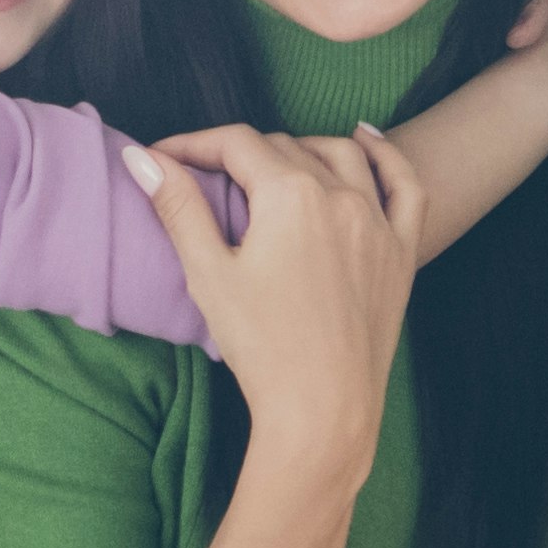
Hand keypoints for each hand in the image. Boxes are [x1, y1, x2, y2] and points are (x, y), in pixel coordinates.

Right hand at [141, 123, 419, 449]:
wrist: (323, 409)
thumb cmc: (262, 347)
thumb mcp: (208, 273)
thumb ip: (179, 207)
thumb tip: (142, 157)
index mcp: (290, 194)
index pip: (236, 144)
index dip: (194, 144)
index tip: (164, 157)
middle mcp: (340, 195)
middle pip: (284, 147)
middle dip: (239, 155)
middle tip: (204, 179)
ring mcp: (377, 221)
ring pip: (340, 155)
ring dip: (301, 148)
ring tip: (269, 165)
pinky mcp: (400, 251)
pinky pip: (404, 185)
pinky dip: (384, 156)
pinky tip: (364, 138)